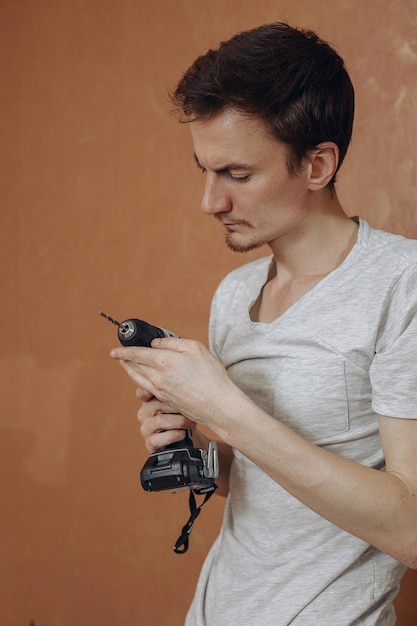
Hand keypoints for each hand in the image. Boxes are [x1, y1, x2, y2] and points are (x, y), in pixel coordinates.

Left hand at [110, 337, 235, 430]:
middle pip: (134, 367)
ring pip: (138, 379)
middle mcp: (157, 378)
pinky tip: (142, 378)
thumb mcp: (195, 349)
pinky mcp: (165, 400)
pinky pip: (146, 388)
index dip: (124, 351)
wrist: (218, 406)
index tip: (115, 350)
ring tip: (126, 365)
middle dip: (125, 360)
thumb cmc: (211, 376)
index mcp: (163, 362)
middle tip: (119, 355)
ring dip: (130, 371)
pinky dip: (139, 381)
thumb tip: (156, 344)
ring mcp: (160, 391)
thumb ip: (173, 343)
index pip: (137, 354)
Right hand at [138, 396, 195, 452]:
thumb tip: (186, 390)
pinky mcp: (149, 443)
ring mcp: (145, 428)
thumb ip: (177, 397)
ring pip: (159, 421)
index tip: (161, 391)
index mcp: (149, 401)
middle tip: (190, 410)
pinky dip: (173, 436)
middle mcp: (144, 413)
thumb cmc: (183, 418)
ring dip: (179, 421)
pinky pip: (157, 439)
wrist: (188, 440)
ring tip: (189, 423)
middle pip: (156, 404)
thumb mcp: (180, 405)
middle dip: (176, 407)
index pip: (142, 392)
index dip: (147, 391)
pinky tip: (182, 434)